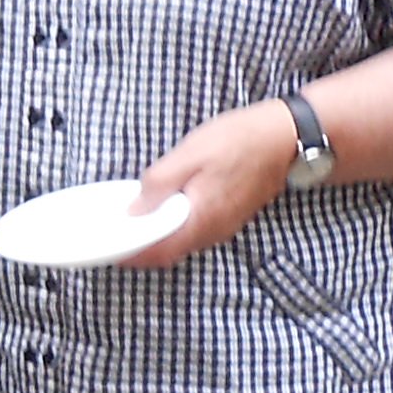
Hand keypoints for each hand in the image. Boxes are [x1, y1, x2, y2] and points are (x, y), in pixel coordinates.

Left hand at [131, 101, 308, 265]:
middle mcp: (212, 232)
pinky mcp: (228, 216)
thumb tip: (133, 210)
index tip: (107, 248)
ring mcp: (223, 226)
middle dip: (140, 247)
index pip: (157, 253)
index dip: (130, 254)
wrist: (285, 138)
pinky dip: (174, 226)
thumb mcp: (189, 155)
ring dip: (157, 237)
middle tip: (115, 232)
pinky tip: (164, 208)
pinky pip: (194, 230)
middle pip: (168, 251)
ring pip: (182, 242)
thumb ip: (159, 185)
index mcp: (199, 221)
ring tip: (133, 220)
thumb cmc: (238, 142)